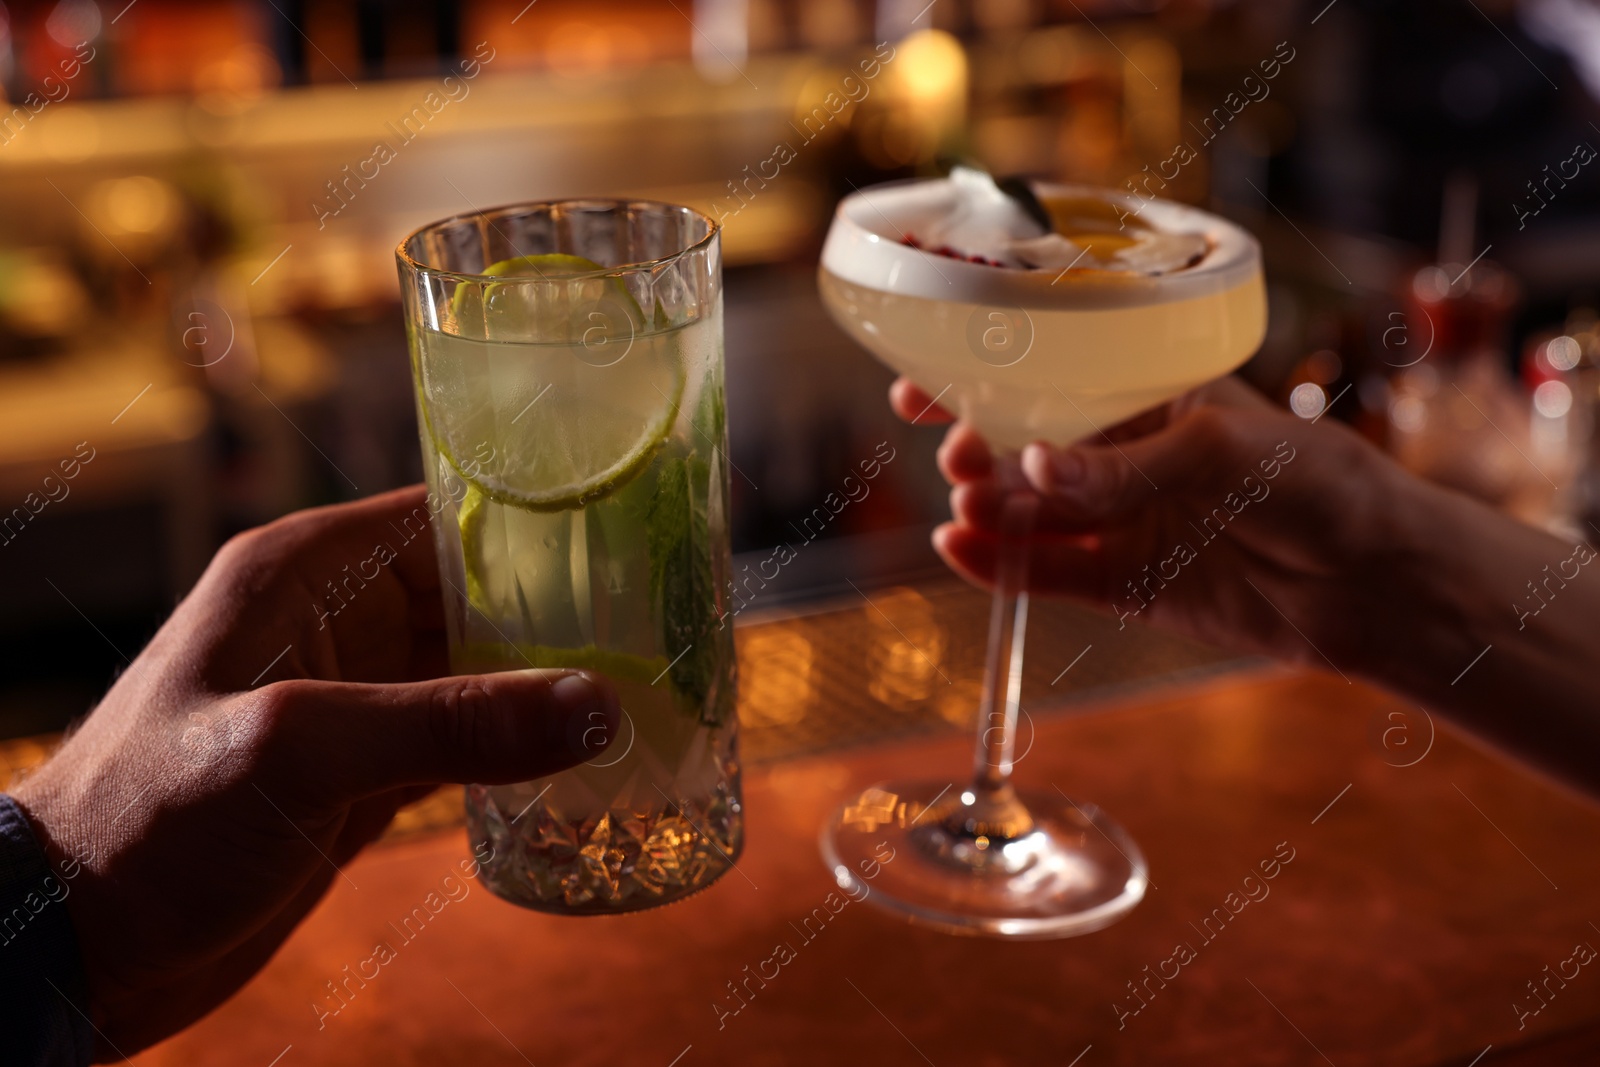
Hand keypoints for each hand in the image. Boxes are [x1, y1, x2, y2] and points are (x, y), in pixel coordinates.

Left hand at [11, 486, 619, 1055]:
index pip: (451, 513)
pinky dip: (522, 753)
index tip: (642, 543)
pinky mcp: (362, 774)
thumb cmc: (149, 817)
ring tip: (653, 696)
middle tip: (672, 633)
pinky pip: (465, 743)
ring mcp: (355, 699)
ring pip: (483, 672)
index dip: (544, 524)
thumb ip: (448, 724)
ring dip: (554, 688)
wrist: (72, 943)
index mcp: (308, 569)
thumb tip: (598, 708)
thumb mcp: (297, 750)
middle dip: (572, 613)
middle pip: (483, 593)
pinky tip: (585, 766)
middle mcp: (339, 620)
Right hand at [892, 374, 1599, 795]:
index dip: (980, 381)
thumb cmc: (1321, 484)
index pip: (1048, 380)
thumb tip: (1035, 468)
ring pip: (1029, 514)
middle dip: (979, 450)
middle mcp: (1126, 458)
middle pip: (1024, 449)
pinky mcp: (1125, 585)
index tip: (919, 388)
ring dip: (986, 509)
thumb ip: (1131, 466)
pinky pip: (1049, 574)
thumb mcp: (1228, 453)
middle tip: (961, 460)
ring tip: (963, 511)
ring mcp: (1121, 522)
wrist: (1374, 582)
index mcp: (1148, 398)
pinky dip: (1002, 568)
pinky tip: (962, 555)